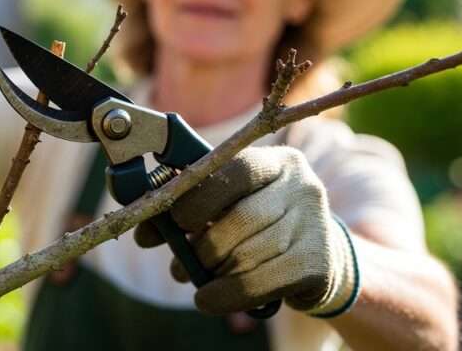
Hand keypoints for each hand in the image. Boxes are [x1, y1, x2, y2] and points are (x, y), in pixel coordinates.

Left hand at [135, 146, 359, 316]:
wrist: (316, 259)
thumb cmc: (259, 227)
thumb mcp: (231, 207)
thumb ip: (190, 209)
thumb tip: (144, 231)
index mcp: (277, 161)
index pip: (234, 170)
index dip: (198, 198)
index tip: (176, 222)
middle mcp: (302, 185)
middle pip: (240, 218)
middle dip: (203, 246)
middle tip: (181, 263)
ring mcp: (315, 223)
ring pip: (247, 254)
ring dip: (211, 273)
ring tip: (196, 280)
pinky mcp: (317, 262)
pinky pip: (260, 283)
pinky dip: (226, 295)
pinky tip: (208, 299)